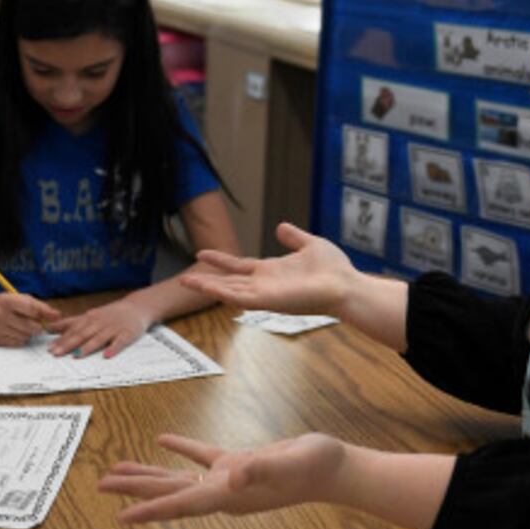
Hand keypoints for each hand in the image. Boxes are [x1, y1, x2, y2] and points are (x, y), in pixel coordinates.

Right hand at [0, 293, 60, 346]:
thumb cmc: (6, 304)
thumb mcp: (21, 299)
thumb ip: (40, 306)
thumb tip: (57, 315)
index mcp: (6, 301)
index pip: (31, 309)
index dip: (43, 314)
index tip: (50, 316)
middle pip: (31, 327)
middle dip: (36, 326)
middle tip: (33, 322)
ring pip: (25, 337)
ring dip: (28, 333)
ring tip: (21, 326)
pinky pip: (17, 344)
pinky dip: (20, 339)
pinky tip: (14, 331)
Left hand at [48, 298, 150, 356]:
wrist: (136, 307)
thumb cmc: (111, 314)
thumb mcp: (90, 315)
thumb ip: (72, 322)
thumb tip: (50, 328)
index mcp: (90, 318)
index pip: (73, 329)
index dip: (61, 338)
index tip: (50, 348)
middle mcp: (100, 323)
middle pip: (82, 334)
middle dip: (68, 344)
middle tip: (56, 353)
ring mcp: (113, 328)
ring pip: (98, 338)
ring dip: (87, 347)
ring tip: (77, 356)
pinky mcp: (127, 334)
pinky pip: (119, 342)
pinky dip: (113, 349)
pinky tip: (106, 356)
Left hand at [97, 432, 346, 523]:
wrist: (336, 468)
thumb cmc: (315, 468)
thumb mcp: (288, 465)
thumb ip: (260, 470)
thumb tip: (233, 478)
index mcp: (229, 496)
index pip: (182, 504)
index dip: (151, 510)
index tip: (121, 516)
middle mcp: (222, 493)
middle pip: (169, 492)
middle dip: (135, 489)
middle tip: (100, 484)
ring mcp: (228, 480)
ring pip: (178, 477)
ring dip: (149, 473)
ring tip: (117, 468)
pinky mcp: (238, 463)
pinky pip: (201, 457)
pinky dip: (180, 450)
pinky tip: (161, 442)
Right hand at [181, 222, 358, 316]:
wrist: (346, 285)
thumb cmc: (334, 269)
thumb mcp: (310, 244)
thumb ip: (294, 237)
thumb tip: (281, 227)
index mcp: (271, 271)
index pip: (239, 266)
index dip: (221, 260)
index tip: (202, 253)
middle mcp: (264, 284)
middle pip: (229, 282)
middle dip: (206, 281)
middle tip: (183, 279)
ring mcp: (265, 294)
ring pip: (229, 292)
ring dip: (207, 288)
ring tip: (185, 283)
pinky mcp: (268, 301)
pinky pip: (240, 298)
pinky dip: (222, 293)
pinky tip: (206, 288)